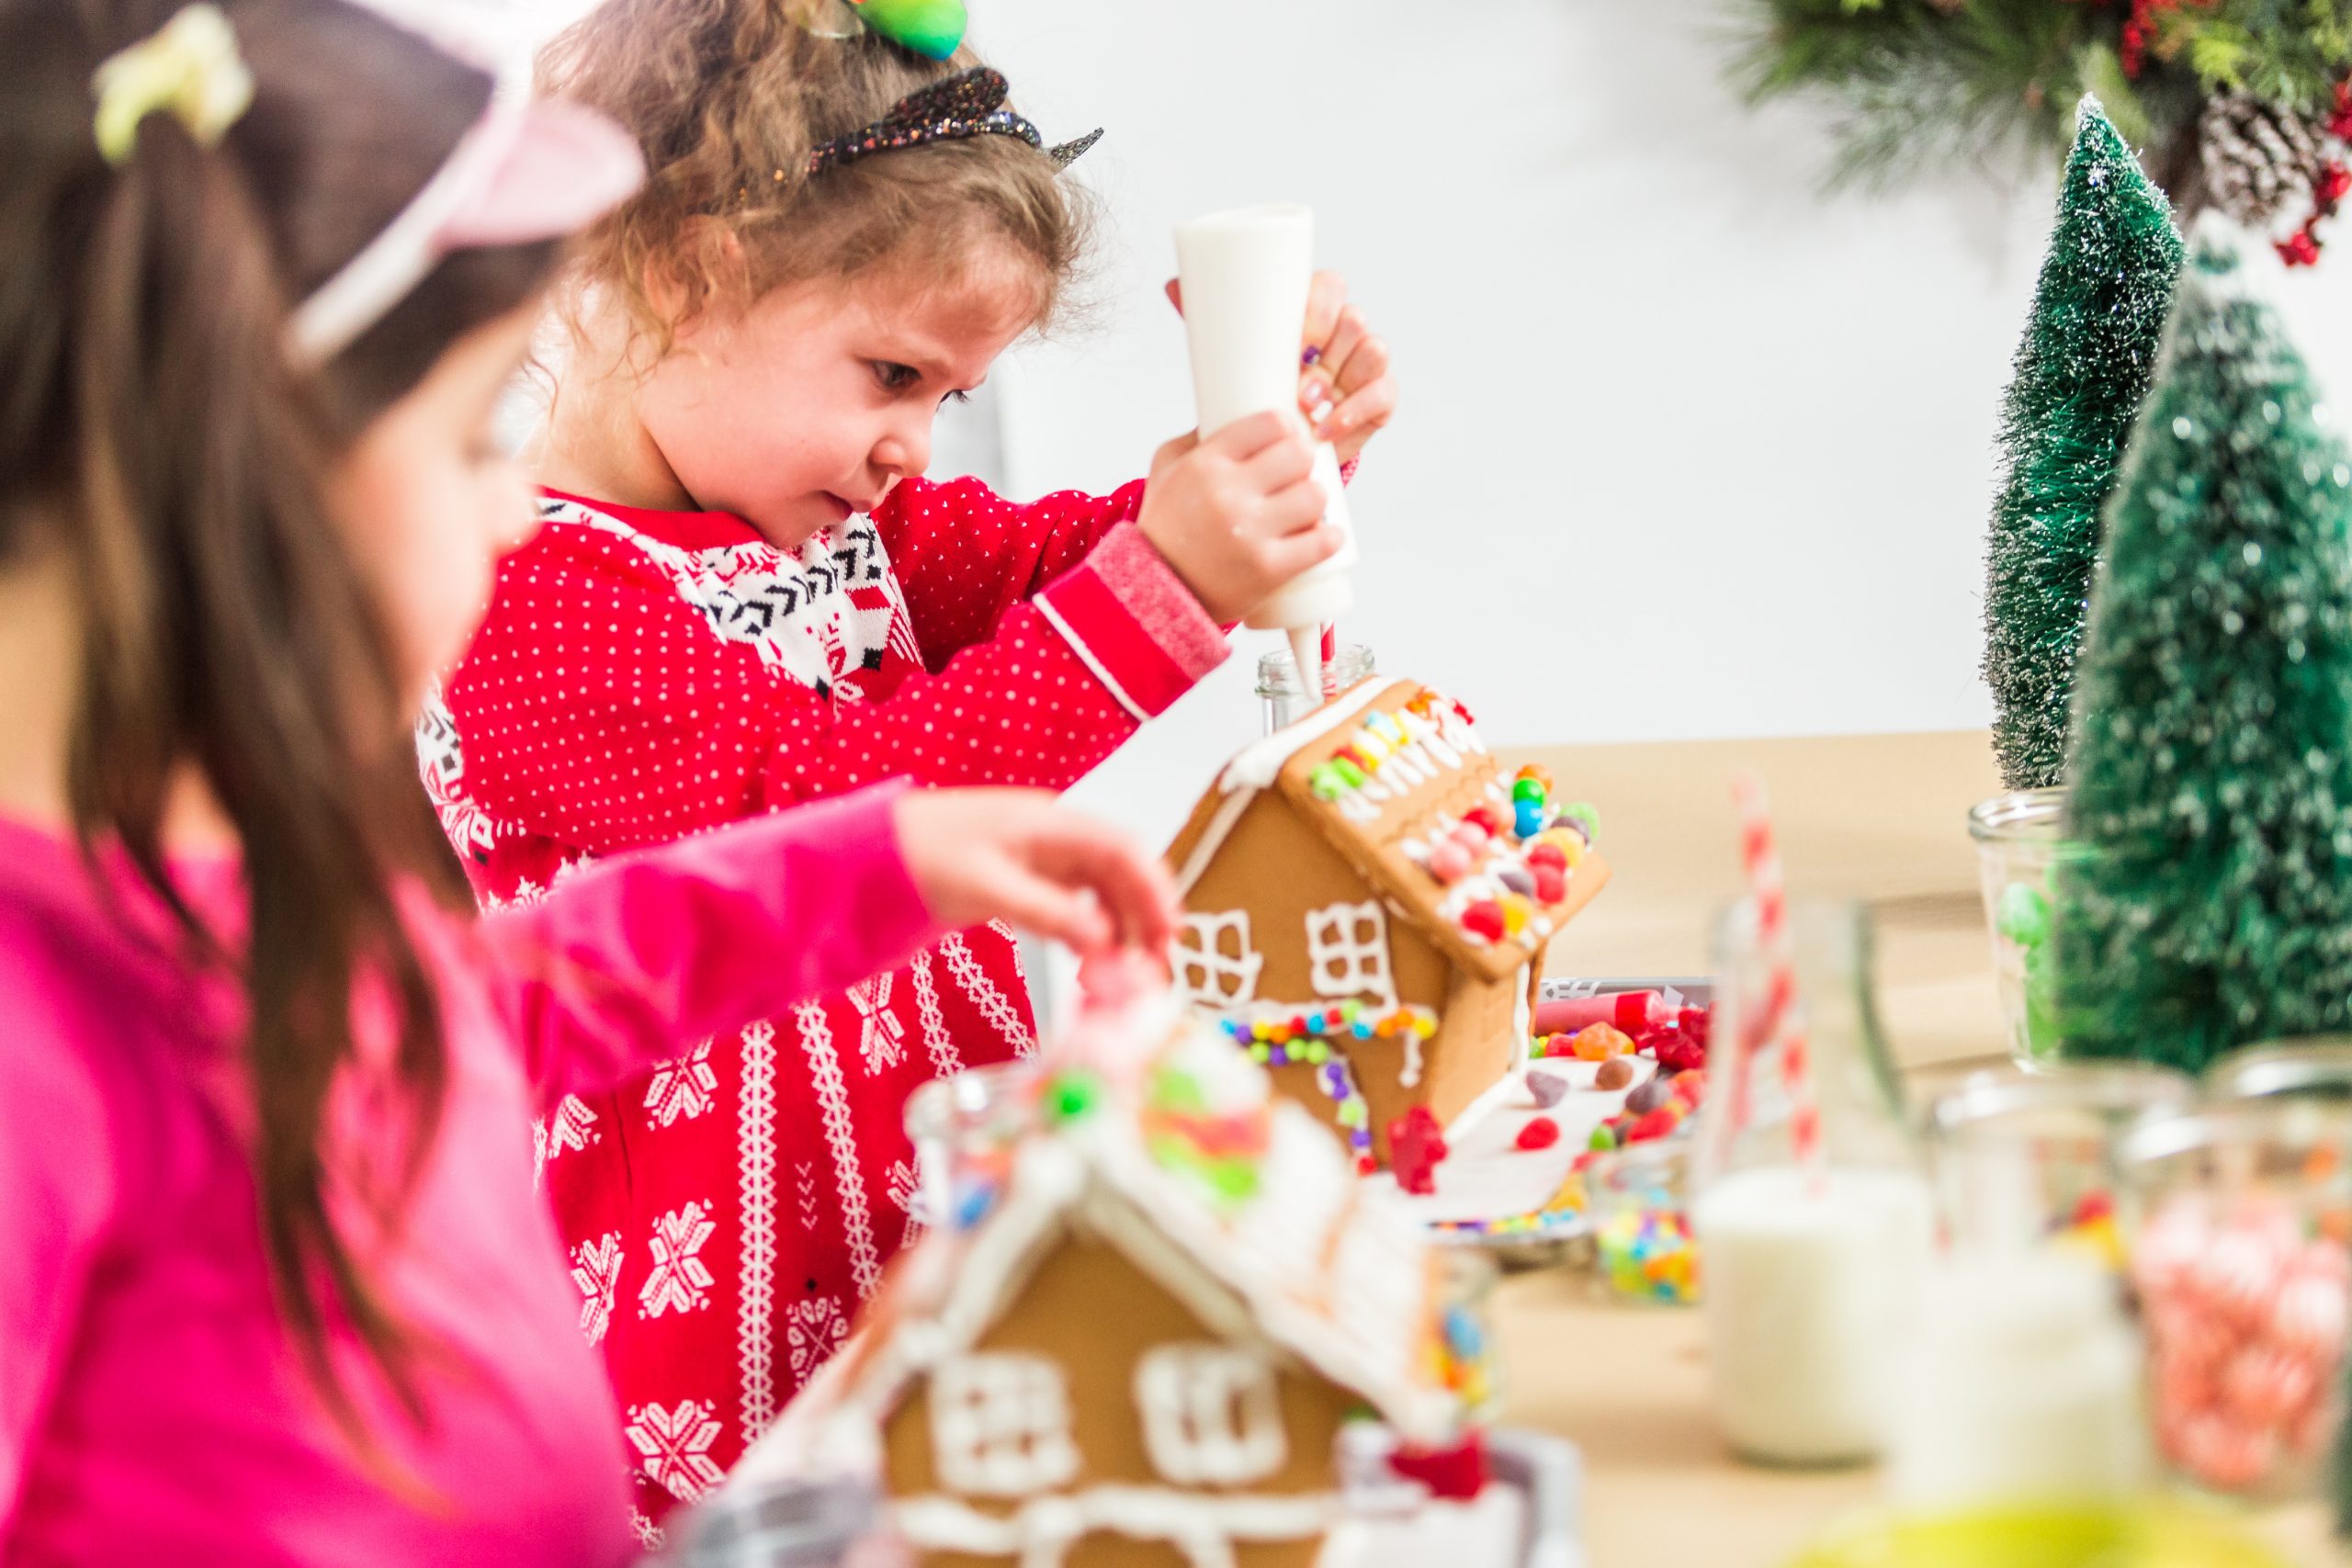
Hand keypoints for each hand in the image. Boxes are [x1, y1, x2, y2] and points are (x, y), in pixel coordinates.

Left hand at [892, 789, 1177, 959]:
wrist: (869, 854)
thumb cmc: (922, 855)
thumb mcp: (990, 888)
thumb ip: (1051, 914)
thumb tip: (1105, 944)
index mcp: (1052, 823)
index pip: (1125, 849)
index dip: (1155, 889)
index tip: (1169, 932)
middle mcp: (1055, 836)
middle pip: (1121, 871)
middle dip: (1144, 915)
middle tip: (1155, 965)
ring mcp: (1041, 856)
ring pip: (1101, 889)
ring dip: (1119, 927)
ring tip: (1124, 972)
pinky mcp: (1026, 878)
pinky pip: (1074, 903)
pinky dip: (1089, 931)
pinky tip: (1090, 959)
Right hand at [1135, 412, 1342, 623]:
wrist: (1156, 591)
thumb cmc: (1165, 526)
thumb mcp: (1166, 469)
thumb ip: (1198, 437)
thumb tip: (1234, 407)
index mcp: (1205, 464)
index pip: (1271, 423)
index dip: (1287, 428)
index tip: (1287, 439)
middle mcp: (1228, 495)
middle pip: (1300, 455)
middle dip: (1303, 462)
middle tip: (1296, 475)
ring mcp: (1250, 534)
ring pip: (1315, 496)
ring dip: (1315, 500)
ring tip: (1304, 507)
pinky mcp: (1269, 569)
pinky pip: (1322, 542)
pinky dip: (1328, 537)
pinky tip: (1322, 535)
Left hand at [1164, 271, 1396, 465]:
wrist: (1280, 436)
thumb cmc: (1258, 382)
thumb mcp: (1236, 351)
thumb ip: (1210, 316)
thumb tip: (1172, 284)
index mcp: (1316, 309)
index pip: (1330, 286)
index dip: (1318, 305)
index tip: (1293, 333)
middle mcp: (1346, 331)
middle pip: (1353, 319)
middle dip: (1327, 347)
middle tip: (1295, 378)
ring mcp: (1365, 363)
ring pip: (1373, 352)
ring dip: (1339, 380)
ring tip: (1305, 405)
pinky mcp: (1379, 397)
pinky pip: (1380, 395)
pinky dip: (1353, 413)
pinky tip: (1326, 427)